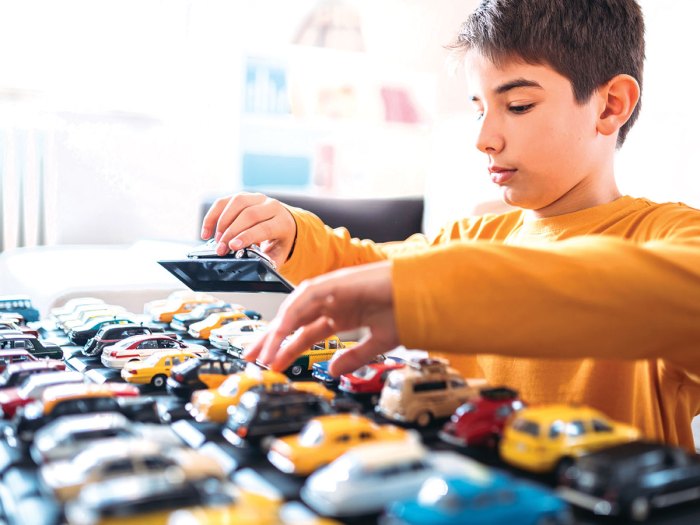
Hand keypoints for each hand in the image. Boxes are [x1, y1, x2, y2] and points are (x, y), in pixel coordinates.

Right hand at [200, 192, 296, 267]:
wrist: (282, 222)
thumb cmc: (279, 240)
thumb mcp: (278, 254)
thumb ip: (268, 261)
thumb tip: (253, 265)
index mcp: (282, 222)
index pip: (264, 227)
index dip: (246, 236)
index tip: (232, 246)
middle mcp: (272, 206)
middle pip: (249, 215)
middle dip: (231, 232)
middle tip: (221, 248)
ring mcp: (257, 198)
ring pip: (237, 202)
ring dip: (222, 222)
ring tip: (216, 239)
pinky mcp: (243, 196)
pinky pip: (225, 201)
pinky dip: (213, 215)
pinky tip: (207, 230)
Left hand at [244, 261, 398, 375]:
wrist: (425, 294)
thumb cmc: (407, 312)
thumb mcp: (378, 343)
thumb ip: (354, 357)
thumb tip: (333, 370)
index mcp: (341, 315)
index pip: (305, 334)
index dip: (287, 349)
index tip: (273, 365)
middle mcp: (333, 303)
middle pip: (293, 322)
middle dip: (272, 340)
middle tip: (253, 358)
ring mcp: (333, 291)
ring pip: (295, 310)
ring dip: (278, 330)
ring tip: (264, 352)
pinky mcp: (336, 282)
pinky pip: (307, 297)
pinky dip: (293, 313)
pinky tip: (282, 331)